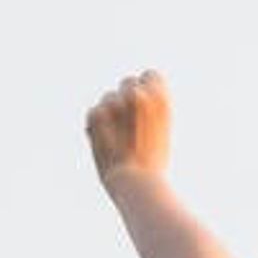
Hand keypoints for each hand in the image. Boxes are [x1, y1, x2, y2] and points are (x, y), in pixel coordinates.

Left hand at [85, 69, 171, 186]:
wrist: (138, 183)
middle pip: (127, 82)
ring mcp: (118, 104)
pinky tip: (105, 141)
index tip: (142, 104)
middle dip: (125, 98)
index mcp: (161, 100)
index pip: (150, 75)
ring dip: (110, 113)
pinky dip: (96, 126)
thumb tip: (137, 98)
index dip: (145, 88)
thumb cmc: (153, 166)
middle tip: (126, 123)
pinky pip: (94, 111)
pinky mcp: (98, 114)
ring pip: (108, 97)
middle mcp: (140, 97)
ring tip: (118, 137)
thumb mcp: (163, 133)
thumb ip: (151, 112)